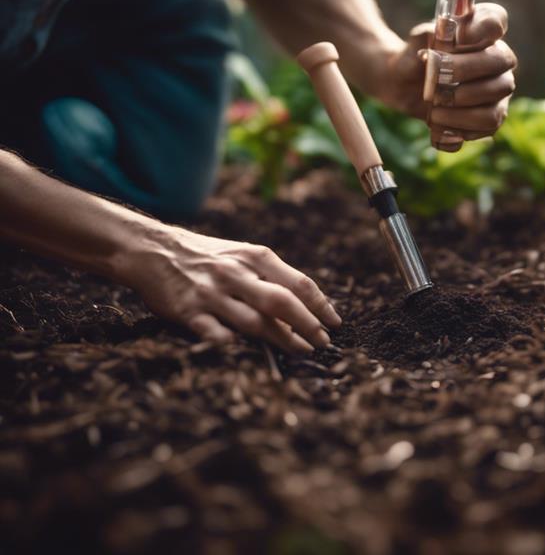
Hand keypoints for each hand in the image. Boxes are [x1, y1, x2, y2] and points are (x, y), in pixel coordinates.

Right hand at [117, 226, 341, 352]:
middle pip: (282, 303)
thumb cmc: (205, 256)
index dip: (320, 305)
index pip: (298, 283)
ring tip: (302, 352)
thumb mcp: (240, 254)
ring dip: (282, 340)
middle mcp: (235, 273)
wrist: (150, 249)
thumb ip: (270, 275)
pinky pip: (216, 334)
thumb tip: (307, 304)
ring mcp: (212, 293)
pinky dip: (235, 346)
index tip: (334, 322)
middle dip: (308, 325)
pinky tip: (252, 356)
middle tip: (323, 343)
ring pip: (254, 322)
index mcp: (254, 257)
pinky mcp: (188, 311)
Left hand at [377, 3, 516, 149]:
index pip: (495, 20)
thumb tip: (439, 42)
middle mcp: (499, 57)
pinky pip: (488, 125)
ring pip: (496, 99)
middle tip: (435, 82)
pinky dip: (461, 129)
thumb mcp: (415, 43)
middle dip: (465, 71)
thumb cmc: (417, 57)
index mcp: (481, 29)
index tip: (460, 36)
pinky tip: (440, 127)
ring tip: (434, 113)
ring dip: (462, 110)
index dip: (483, 28)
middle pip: (501, 61)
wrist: (406, 84)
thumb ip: (426, 37)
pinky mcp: (493, 114)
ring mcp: (499, 88)